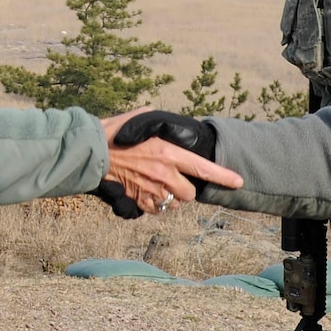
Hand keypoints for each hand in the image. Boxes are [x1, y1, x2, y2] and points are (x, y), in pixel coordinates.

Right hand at [100, 108, 239, 213]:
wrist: (91, 152)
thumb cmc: (116, 133)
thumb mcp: (144, 120)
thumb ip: (164, 125)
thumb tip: (176, 126)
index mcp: (168, 152)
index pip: (203, 168)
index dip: (224, 177)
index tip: (238, 182)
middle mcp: (163, 174)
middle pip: (190, 193)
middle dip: (185, 188)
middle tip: (174, 178)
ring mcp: (151, 190)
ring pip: (174, 204)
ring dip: (170, 197)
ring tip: (157, 184)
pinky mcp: (138, 201)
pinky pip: (157, 210)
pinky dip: (156, 205)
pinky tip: (147, 192)